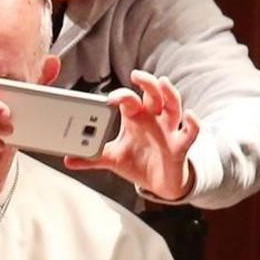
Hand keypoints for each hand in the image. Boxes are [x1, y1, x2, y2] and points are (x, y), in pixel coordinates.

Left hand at [64, 70, 198, 200]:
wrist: (160, 184)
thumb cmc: (139, 163)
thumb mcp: (113, 159)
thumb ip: (92, 158)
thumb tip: (67, 159)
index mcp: (136, 117)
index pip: (129, 99)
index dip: (121, 96)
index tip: (109, 99)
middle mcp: (154, 119)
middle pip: (153, 94)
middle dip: (146, 83)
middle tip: (136, 75)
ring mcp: (169, 130)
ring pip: (173, 106)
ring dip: (169, 94)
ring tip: (164, 83)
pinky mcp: (180, 146)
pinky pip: (190, 132)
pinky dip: (192, 124)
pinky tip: (190, 116)